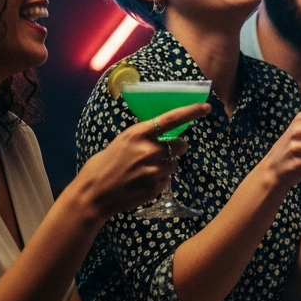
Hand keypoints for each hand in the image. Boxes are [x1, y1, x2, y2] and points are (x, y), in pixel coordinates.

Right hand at [70, 103, 209, 218]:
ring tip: (143, 170)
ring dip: (165, 165)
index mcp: (139, 134)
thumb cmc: (105, 164)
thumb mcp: (123, 141)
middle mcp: (150, 150)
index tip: (206, 107)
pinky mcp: (156, 187)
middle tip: (159, 153)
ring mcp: (154, 170)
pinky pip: (166, 179)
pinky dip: (158, 180)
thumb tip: (164, 132)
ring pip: (173, 163)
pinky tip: (141, 182)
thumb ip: (144, 136)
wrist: (94, 193)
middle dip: (174, 148)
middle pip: (179, 145)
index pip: (171, 119)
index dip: (190, 112)